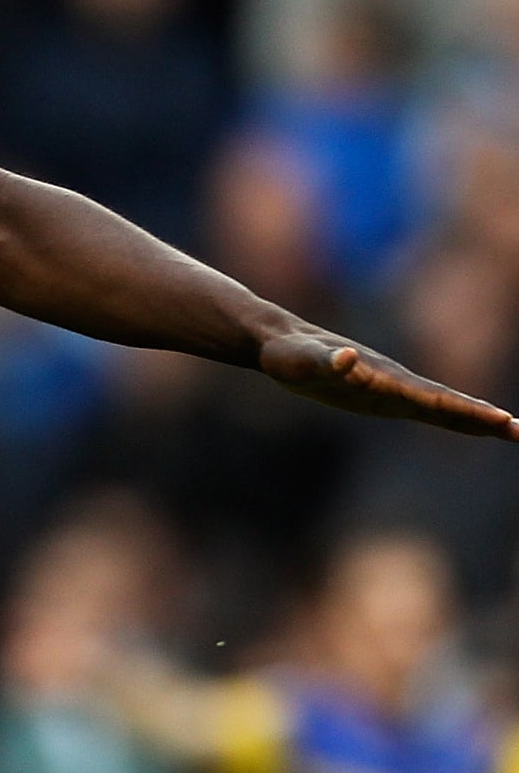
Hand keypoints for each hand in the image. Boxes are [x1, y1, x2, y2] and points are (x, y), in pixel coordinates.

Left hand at [260, 330, 518, 439]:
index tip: (502, 421)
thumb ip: (326, 362)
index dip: (467, 410)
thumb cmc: (288, 354)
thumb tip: (347, 359)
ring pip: (438, 405)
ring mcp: (388, 388)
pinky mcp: (377, 395)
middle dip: (483, 417)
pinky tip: (463, 422)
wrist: (277, 342)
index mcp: (384, 378)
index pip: (434, 398)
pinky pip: (419, 407)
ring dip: (472, 418)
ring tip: (509, 430)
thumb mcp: (303, 361)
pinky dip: (447, 415)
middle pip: (446, 402)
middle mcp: (393, 381)